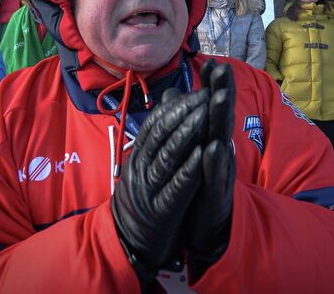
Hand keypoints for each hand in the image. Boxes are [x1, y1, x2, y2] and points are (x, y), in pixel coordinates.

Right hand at [110, 87, 208, 284]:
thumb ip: (159, 133)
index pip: (156, 123)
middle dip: (185, 113)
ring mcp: (149, 188)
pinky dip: (187, 170)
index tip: (198, 90)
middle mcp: (141, 168)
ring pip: (167, 156)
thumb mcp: (146, 163)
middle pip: (161, 134)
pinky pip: (174, 187)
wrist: (127, 242)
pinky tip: (201, 156)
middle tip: (206, 95)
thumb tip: (171, 97)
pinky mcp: (160, 210)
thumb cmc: (143, 197)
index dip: (177, 106)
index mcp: (139, 155)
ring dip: (187, 135)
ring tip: (205, 116)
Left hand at [185, 60, 236, 281]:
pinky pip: (214, 175)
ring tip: (220, 97)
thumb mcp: (192, 148)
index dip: (212, 84)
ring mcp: (219, 171)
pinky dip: (214, 161)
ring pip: (220, 139)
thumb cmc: (199, 181)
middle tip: (223, 69)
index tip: (212, 61)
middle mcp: (217, 149)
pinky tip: (213, 147)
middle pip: (220, 115)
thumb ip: (186, 119)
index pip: (211, 105)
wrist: (206, 225)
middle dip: (223, 91)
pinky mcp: (215, 193)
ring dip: (221, 119)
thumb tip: (177, 92)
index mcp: (209, 137)